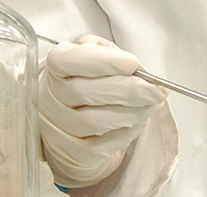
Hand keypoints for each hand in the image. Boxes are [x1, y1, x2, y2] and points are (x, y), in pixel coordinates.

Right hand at [38, 35, 167, 187]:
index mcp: (55, 66)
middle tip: (158, 90)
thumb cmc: (87, 80)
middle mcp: (49, 96)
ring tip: (153, 105)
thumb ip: (110, 53)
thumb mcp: (95, 56)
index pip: (71, 60)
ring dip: (133, 113)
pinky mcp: (71, 152)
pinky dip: (126, 134)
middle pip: (85, 93)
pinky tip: (138, 122)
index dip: (105, 61)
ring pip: (95, 122)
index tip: (133, 63)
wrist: (69, 119)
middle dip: (129, 91)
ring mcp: (57, 127)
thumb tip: (137, 69)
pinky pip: (100, 146)